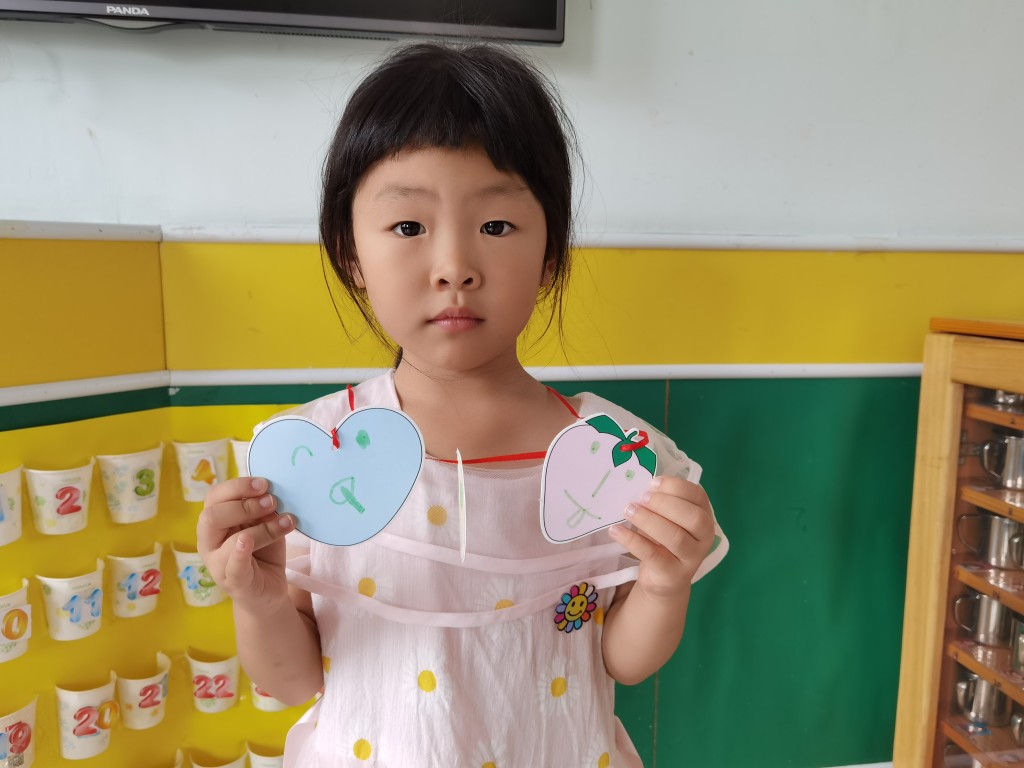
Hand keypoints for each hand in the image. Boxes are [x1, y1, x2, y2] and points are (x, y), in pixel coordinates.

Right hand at [196, 477, 294, 613]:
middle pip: (212, 515)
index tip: (264, 483)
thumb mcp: (264, 524)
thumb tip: (271, 491)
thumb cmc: (263, 552)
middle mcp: (210, 542)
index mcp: (215, 523)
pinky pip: (233, 567)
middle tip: (272, 502)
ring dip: (260, 527)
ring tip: (285, 520)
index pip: (215, 497)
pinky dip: (240, 552)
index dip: (238, 486)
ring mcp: (218, 565)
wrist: (268, 591)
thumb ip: (263, 509)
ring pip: (230, 540)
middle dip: (245, 504)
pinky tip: (248, 540)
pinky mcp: (235, 583)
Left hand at [609, 476, 714, 600]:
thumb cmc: (664, 540)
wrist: (664, 580)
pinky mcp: (673, 574)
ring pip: (675, 537)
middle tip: (642, 499)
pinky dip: (632, 540)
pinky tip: (616, 531)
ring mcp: (691, 558)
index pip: (698, 496)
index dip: (676, 487)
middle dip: (665, 504)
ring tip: (628, 511)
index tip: (653, 483)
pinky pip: (653, 555)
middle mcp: (704, 537)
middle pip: (693, 518)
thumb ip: (660, 503)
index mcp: (704, 515)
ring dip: (649, 521)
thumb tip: (639, 487)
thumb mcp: (667, 519)